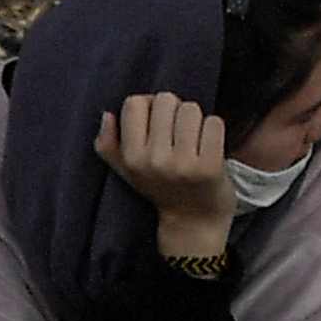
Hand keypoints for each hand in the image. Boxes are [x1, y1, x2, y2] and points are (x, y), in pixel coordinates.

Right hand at [96, 90, 237, 259]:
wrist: (193, 221)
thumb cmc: (160, 188)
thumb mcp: (127, 170)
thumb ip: (108, 145)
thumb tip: (106, 115)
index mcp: (132, 158)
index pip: (135, 103)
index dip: (148, 106)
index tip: (157, 122)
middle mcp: (155, 160)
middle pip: (165, 100)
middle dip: (174, 110)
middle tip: (178, 132)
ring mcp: (183, 164)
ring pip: (191, 109)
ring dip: (195, 119)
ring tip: (193, 139)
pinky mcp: (211, 166)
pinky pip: (214, 123)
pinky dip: (213, 129)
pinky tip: (209, 146)